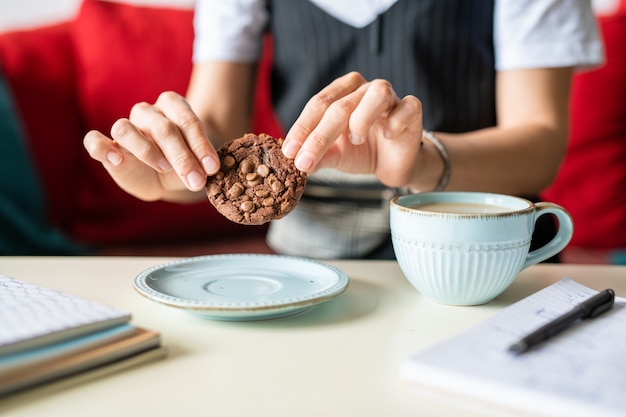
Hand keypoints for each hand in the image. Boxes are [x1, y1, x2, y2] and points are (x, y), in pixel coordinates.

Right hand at [83, 91, 219, 201]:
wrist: (166, 177)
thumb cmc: (184, 163)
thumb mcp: (197, 163)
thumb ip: (201, 164)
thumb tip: (207, 172)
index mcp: (173, 106)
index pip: (186, 120)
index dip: (200, 144)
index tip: (212, 167)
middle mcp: (148, 113)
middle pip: (162, 128)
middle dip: (182, 156)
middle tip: (196, 180)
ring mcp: (126, 128)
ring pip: (126, 129)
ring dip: (147, 150)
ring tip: (164, 168)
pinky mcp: (108, 147)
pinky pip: (94, 140)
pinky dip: (102, 147)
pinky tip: (116, 159)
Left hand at [281, 72, 423, 187]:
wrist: (392, 164)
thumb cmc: (361, 152)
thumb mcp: (335, 155)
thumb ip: (317, 156)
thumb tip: (296, 162)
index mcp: (341, 92)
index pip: (318, 104)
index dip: (302, 128)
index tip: (289, 153)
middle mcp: (365, 88)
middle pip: (340, 106)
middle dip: (319, 137)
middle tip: (305, 161)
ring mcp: (391, 96)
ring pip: (376, 95)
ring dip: (361, 120)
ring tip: (356, 140)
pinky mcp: (413, 108)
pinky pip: (407, 106)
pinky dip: (395, 122)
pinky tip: (388, 136)